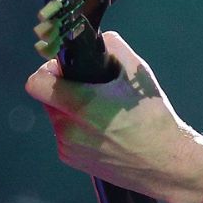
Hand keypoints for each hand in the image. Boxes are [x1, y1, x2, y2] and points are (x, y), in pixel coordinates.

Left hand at [25, 31, 202, 202]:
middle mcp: (68, 128)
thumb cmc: (154, 119)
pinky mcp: (72, 160)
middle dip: (64, 89)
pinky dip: (77, 129)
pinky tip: (103, 131)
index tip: (64, 69)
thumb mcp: (137, 73)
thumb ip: (113, 47)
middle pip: (48, 97)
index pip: (37, 83)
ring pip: (57, 116)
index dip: (47, 71)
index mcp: (80, 104)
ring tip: (102, 112)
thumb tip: (99, 38)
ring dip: (71, 109)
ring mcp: (68, 147)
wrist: (166, 163)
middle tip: (92, 89)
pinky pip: (65, 134)